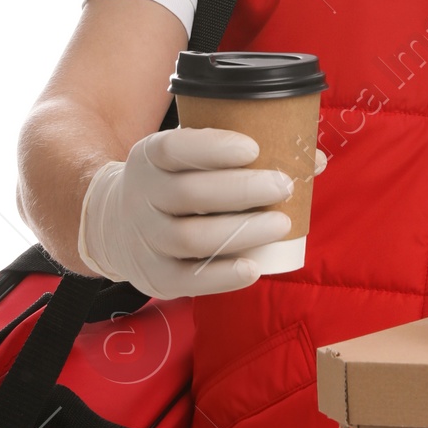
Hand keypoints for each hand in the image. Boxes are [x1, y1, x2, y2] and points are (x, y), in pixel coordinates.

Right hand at [78, 128, 300, 296]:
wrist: (114, 225)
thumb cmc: (173, 183)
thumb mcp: (187, 158)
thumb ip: (241, 154)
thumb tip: (312, 160)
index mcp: (149, 158)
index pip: (173, 149)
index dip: (212, 148)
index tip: (252, 148)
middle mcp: (141, 197)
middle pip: (188, 194)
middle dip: (241, 189)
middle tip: (283, 185)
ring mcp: (146, 240)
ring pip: (191, 238)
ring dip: (240, 231)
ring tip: (280, 223)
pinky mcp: (156, 276)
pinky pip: (188, 279)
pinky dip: (222, 276)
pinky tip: (254, 267)